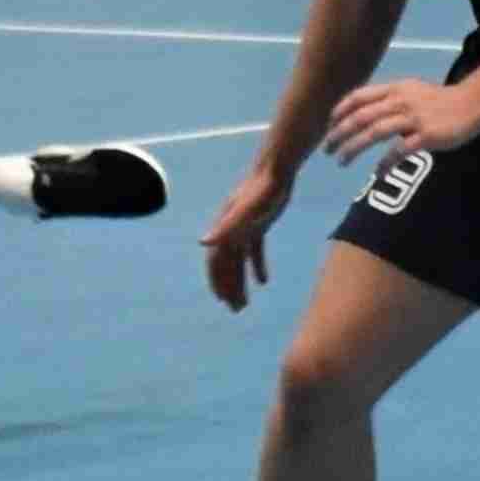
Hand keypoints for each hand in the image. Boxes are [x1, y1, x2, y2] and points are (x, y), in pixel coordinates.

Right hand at [200, 162, 290, 312]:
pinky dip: (257, 267)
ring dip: (240, 282)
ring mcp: (244, 229)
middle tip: (236, 310)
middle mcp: (231, 231)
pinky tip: (263, 282)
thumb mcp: (246, 210)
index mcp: (225, 230)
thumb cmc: (262, 189)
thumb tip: (203, 244)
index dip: (218, 280)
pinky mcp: (257, 225)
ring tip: (244, 304)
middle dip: (229, 288)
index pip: (217, 261)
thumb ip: (227, 227)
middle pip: (227, 265)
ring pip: (239, 262)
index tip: (222, 300)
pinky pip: (254, 251)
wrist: (276, 170)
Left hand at [319, 77, 479, 169]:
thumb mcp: (411, 91)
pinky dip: (385, 163)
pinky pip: (399, 151)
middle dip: (339, 133)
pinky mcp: (426, 136)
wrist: (472, 105)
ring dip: (354, 148)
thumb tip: (364, 112)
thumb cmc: (440, 101)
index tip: (329, 126)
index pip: (358, 97)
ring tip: (342, 161)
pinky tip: (377, 174)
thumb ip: (389, 99)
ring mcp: (413, 118)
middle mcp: (400, 101)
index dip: (339, 112)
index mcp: (395, 89)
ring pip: (375, 132)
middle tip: (327, 149)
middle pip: (361, 117)